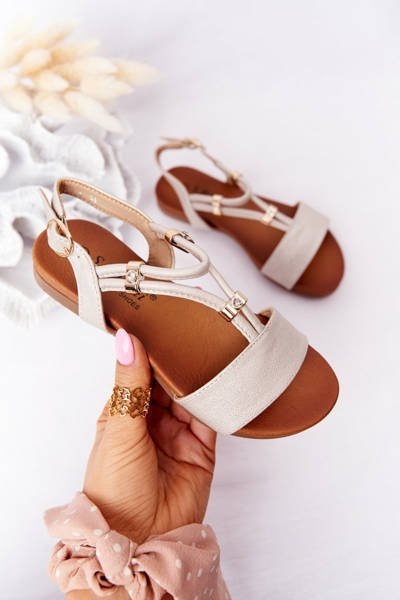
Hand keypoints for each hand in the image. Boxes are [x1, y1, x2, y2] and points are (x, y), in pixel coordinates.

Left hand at [83, 329, 216, 544]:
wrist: (138, 539)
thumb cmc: (114, 489)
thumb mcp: (118, 429)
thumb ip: (129, 383)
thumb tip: (125, 339)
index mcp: (123, 413)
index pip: (139, 372)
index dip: (149, 349)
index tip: (160, 321)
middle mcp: (151, 421)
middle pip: (167, 382)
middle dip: (177, 361)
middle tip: (190, 330)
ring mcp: (177, 434)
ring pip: (191, 395)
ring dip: (197, 377)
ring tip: (206, 348)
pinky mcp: (202, 448)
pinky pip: (211, 417)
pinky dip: (216, 399)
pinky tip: (219, 380)